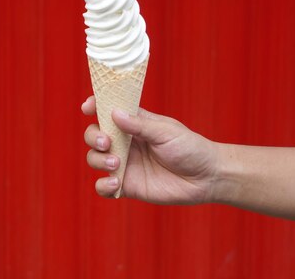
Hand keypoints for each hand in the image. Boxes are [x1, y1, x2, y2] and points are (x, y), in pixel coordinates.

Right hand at [82, 96, 220, 203]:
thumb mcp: (167, 132)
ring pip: (94, 159)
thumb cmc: (191, 148)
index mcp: (134, 124)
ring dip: (98, 160)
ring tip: (116, 164)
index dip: (95, 107)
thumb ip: (140, 125)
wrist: (207, 178)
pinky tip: (116, 183)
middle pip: (94, 135)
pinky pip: (103, 188)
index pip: (108, 111)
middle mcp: (126, 143)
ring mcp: (125, 165)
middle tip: (106, 142)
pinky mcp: (127, 186)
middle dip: (93, 137)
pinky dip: (103, 186)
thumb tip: (114, 113)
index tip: (88, 107)